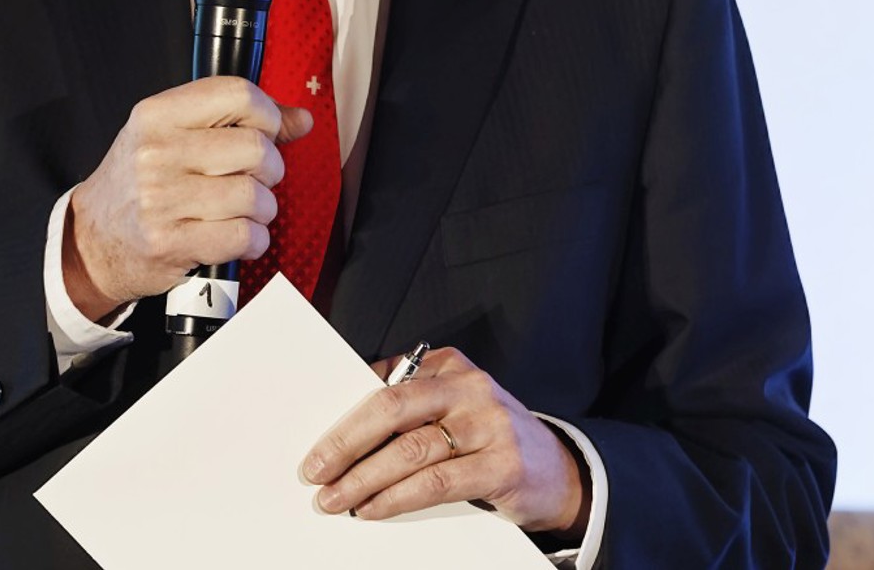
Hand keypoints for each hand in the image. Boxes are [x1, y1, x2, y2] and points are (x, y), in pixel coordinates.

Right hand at [63, 77, 311, 321]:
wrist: (93, 239)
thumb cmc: (138, 183)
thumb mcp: (172, 136)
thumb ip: (235, 122)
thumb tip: (300, 119)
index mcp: (156, 115)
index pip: (237, 94)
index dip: (267, 114)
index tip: (265, 131)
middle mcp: (156, 152)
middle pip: (254, 147)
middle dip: (270, 168)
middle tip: (255, 178)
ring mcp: (161, 199)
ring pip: (253, 196)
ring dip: (263, 209)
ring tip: (245, 211)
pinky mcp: (170, 242)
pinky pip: (243, 236)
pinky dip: (254, 240)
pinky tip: (238, 236)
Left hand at [299, 346, 587, 536]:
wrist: (559, 472)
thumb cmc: (489, 439)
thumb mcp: (453, 407)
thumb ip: (409, 407)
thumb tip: (342, 427)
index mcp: (449, 366)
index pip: (383, 385)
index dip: (344, 414)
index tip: (314, 442)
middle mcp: (469, 387)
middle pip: (391, 408)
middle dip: (345, 442)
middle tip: (315, 471)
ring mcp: (488, 424)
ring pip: (410, 450)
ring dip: (364, 479)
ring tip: (337, 500)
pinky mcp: (501, 465)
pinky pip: (436, 482)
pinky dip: (398, 498)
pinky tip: (374, 509)